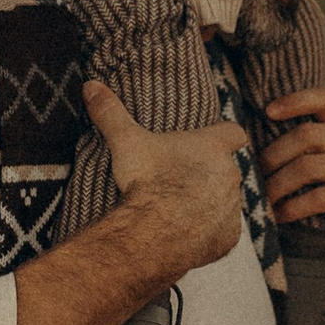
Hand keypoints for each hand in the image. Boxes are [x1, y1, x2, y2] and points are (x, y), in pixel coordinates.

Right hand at [89, 80, 246, 279]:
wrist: (154, 230)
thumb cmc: (146, 181)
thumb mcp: (126, 142)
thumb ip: (111, 113)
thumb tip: (91, 86)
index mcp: (212, 148)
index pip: (233, 133)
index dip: (225, 137)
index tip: (217, 141)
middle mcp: (229, 176)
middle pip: (226, 171)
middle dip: (209, 175)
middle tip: (180, 182)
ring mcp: (231, 209)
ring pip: (225, 204)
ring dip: (210, 205)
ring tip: (180, 212)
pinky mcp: (227, 239)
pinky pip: (222, 234)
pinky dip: (209, 234)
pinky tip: (187, 235)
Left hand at [261, 87, 324, 237]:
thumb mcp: (324, 147)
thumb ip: (299, 137)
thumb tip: (244, 137)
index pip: (322, 99)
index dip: (296, 101)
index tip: (268, 111)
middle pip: (306, 135)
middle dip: (273, 155)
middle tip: (253, 172)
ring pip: (307, 168)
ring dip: (277, 184)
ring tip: (263, 197)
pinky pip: (316, 199)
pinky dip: (291, 208)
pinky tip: (278, 215)